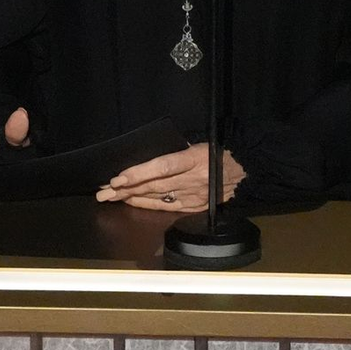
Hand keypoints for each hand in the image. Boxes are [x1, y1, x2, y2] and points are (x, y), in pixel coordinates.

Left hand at [94, 143, 243, 211]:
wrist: (248, 170)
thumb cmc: (221, 150)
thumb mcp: (201, 142)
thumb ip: (178, 149)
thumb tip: (151, 153)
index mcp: (194, 159)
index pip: (161, 167)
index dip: (138, 173)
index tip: (118, 178)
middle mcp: (193, 180)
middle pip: (153, 186)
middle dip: (125, 189)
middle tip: (103, 190)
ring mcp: (194, 196)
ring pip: (157, 198)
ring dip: (131, 198)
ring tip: (110, 197)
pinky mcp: (195, 206)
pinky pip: (167, 207)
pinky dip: (148, 205)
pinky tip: (132, 203)